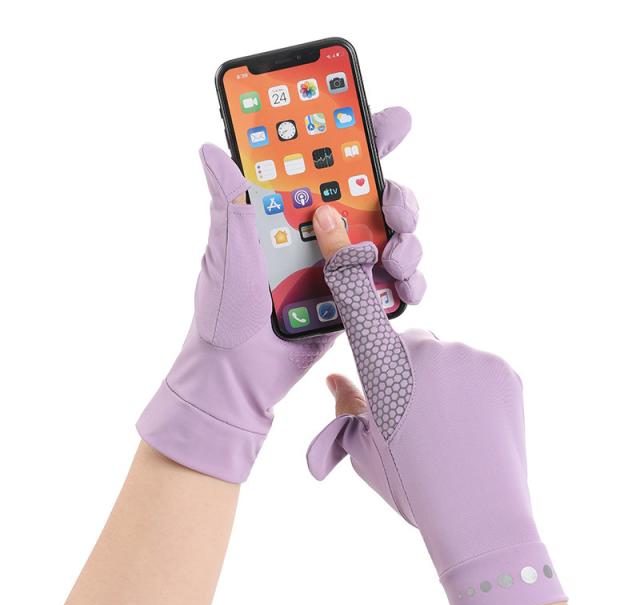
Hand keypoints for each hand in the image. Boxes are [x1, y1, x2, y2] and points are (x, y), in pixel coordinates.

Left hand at [137, 107, 424, 482]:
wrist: (239, 377)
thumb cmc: (223, 315)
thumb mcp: (224, 256)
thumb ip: (229, 207)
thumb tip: (211, 150)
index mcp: (292, 215)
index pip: (332, 166)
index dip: (367, 140)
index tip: (397, 121)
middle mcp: (323, 234)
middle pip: (377, 201)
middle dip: (399, 198)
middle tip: (396, 209)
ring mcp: (344, 268)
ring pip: (394, 241)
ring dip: (408, 243)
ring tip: (396, 259)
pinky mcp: (358, 301)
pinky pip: (393, 286)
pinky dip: (409, 284)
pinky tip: (405, 289)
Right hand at [306, 226, 565, 604]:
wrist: (482, 519)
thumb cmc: (412, 486)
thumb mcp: (366, 447)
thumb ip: (348, 407)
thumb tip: (335, 380)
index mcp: (383, 368)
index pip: (354, 299)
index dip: (340, 252)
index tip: (330, 212)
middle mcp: (426, 350)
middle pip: (405, 338)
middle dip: (402, 363)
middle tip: (410, 406)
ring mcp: (469, 356)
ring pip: (443, 354)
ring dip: (437, 377)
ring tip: (444, 423)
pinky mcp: (501, 367)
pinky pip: (474, 365)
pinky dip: (467, 384)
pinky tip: (469, 420)